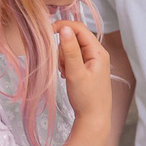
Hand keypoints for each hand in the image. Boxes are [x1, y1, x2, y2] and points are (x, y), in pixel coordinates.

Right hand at [53, 21, 111, 136]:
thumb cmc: (86, 98)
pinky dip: (66, 64)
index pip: (79, 28)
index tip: (48, 32)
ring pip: (71, 48)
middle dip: (63, 48)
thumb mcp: (75, 73)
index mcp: (98, 51)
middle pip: (74, 37)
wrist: (94, 119)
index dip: (63, 26)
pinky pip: (72, 58)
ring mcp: (93, 60)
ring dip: (64, 58)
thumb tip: (64, 28)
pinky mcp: (87, 68)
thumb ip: (70, 50)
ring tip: (67, 74)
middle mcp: (97, 53)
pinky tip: (68, 76)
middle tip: (63, 66)